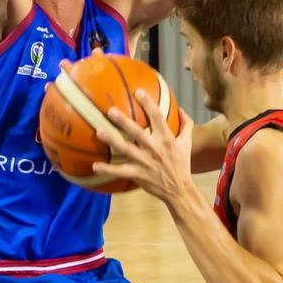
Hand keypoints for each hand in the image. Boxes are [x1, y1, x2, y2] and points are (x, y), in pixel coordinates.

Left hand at [93, 91, 195, 206]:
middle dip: (124, 122)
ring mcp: (145, 162)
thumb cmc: (182, 164)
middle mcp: (155, 149)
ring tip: (99, 131)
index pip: (158, 118)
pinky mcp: (138, 175)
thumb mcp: (187, 143)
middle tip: (111, 111)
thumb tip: (180, 108)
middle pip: (137, 133)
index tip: (138, 91)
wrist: (179, 190)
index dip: (148, 104)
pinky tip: (95, 166)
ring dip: (112, 140)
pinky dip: (108, 170)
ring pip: (126, 150)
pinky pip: (120, 172)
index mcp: (167, 139)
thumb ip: (186, 124)